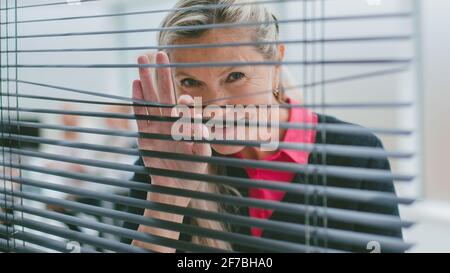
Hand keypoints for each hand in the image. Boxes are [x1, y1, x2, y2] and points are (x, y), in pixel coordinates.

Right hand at [132, 51, 210, 192]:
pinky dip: (138, 100)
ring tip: (142, 60)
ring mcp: (156, 126)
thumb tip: (197, 121)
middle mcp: (170, 121)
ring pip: (150, 99)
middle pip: (165, 93)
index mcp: (185, 123)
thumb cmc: (191, 170)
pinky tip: (136, 83)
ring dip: (146, 80)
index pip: (184, 105)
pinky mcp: (145, 134)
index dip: (185, 100)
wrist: (174, 186)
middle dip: (162, 74)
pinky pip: (140, 114)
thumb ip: (200, 139)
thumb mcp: (200, 156)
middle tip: (159, 53)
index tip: (187, 100)